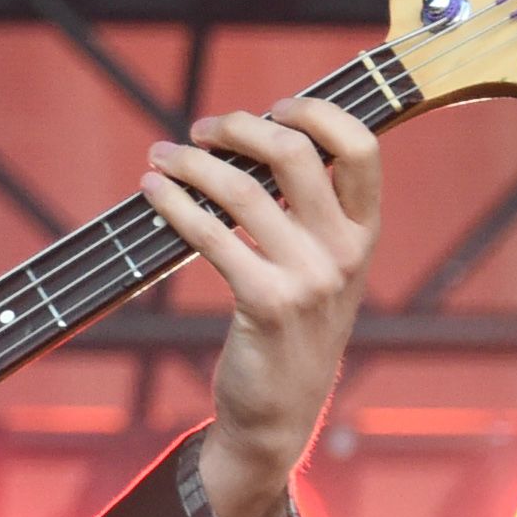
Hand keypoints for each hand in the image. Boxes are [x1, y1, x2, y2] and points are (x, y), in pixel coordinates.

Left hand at [139, 95, 382, 516]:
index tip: (273, 106)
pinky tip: (152, 192)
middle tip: (200, 128)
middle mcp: (344, 250)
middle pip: (296, 153)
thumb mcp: (321, 267)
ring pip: (242, 189)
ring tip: (161, 156)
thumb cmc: (292, 326)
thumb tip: (254, 136)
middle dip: (239, 126)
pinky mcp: (266, 304)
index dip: (316, 112)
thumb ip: (306, 210)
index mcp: (364, 232)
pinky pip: (211, 235)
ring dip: (191, 163)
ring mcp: (308, 278)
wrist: (280, 410)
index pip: (361, 147)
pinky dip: (174, 204)